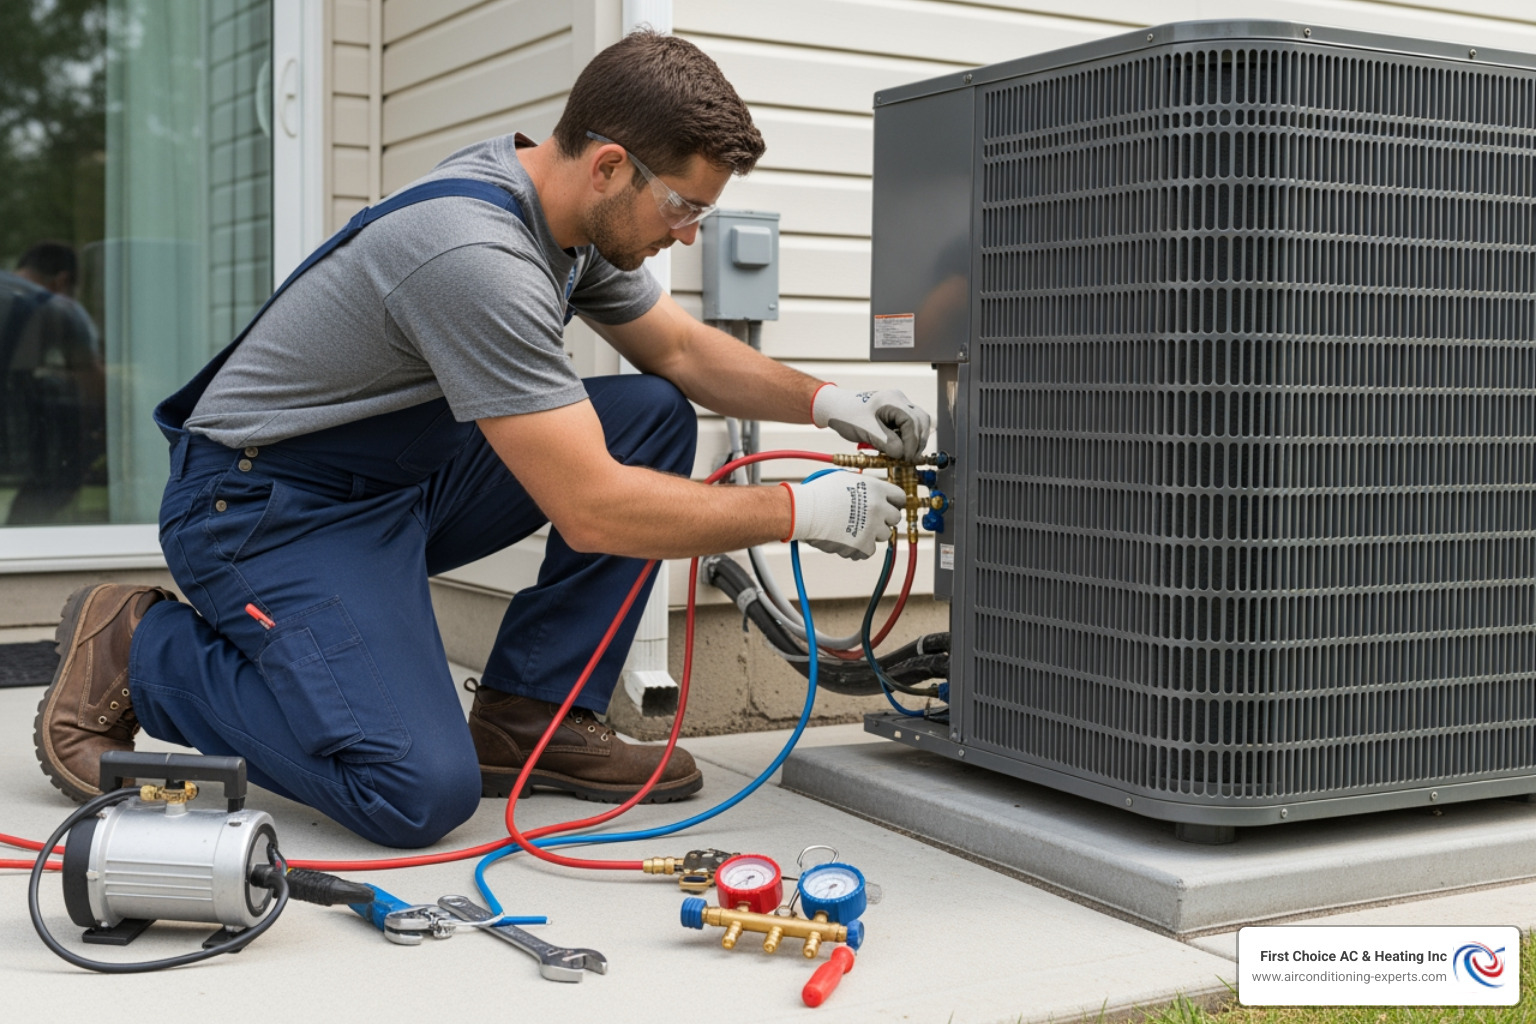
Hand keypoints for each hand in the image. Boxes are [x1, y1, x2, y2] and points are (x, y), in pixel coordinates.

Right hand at [780, 472, 904, 559]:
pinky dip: (860, 547)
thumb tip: (870, 491)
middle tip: (869, 519)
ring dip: (871, 533)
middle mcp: (879, 508)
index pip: (900, 497)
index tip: (889, 506)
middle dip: (883, 518)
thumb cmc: (819, 494)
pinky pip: (870, 550)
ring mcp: (872, 528)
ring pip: (883, 535)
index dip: (894, 501)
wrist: (805, 512)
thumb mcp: (846, 479)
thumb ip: (864, 486)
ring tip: (852, 528)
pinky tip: (847, 539)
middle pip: (894, 518)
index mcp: (876, 489)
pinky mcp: (864, 546)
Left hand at [812, 385, 932, 461]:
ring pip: (918, 424)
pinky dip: (908, 438)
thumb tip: (902, 454)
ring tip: (905, 455)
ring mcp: (898, 407)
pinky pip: (909, 427)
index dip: (912, 442)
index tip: (906, 457)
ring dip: (915, 440)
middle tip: (909, 459)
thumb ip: (886, 442)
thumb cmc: (846, 415)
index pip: (912, 422)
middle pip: (921, 421)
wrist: (835, 409)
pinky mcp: (895, 415)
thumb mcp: (865, 431)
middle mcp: (899, 401)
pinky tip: (899, 448)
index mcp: (892, 400)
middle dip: (917, 442)